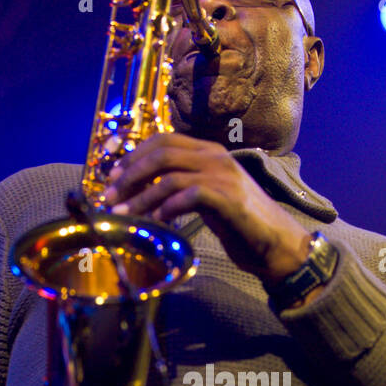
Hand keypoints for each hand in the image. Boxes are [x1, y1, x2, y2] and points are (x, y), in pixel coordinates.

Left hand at [102, 132, 312, 285]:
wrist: (276, 244)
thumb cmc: (240, 223)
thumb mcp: (209, 196)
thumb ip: (184, 186)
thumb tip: (146, 190)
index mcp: (210, 151)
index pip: (163, 140)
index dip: (133, 155)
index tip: (112, 175)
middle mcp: (216, 157)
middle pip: (161, 153)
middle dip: (129, 174)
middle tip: (110, 195)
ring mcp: (223, 176)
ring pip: (168, 177)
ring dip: (140, 197)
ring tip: (122, 214)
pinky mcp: (227, 199)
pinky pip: (186, 196)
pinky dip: (165, 209)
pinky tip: (154, 222)